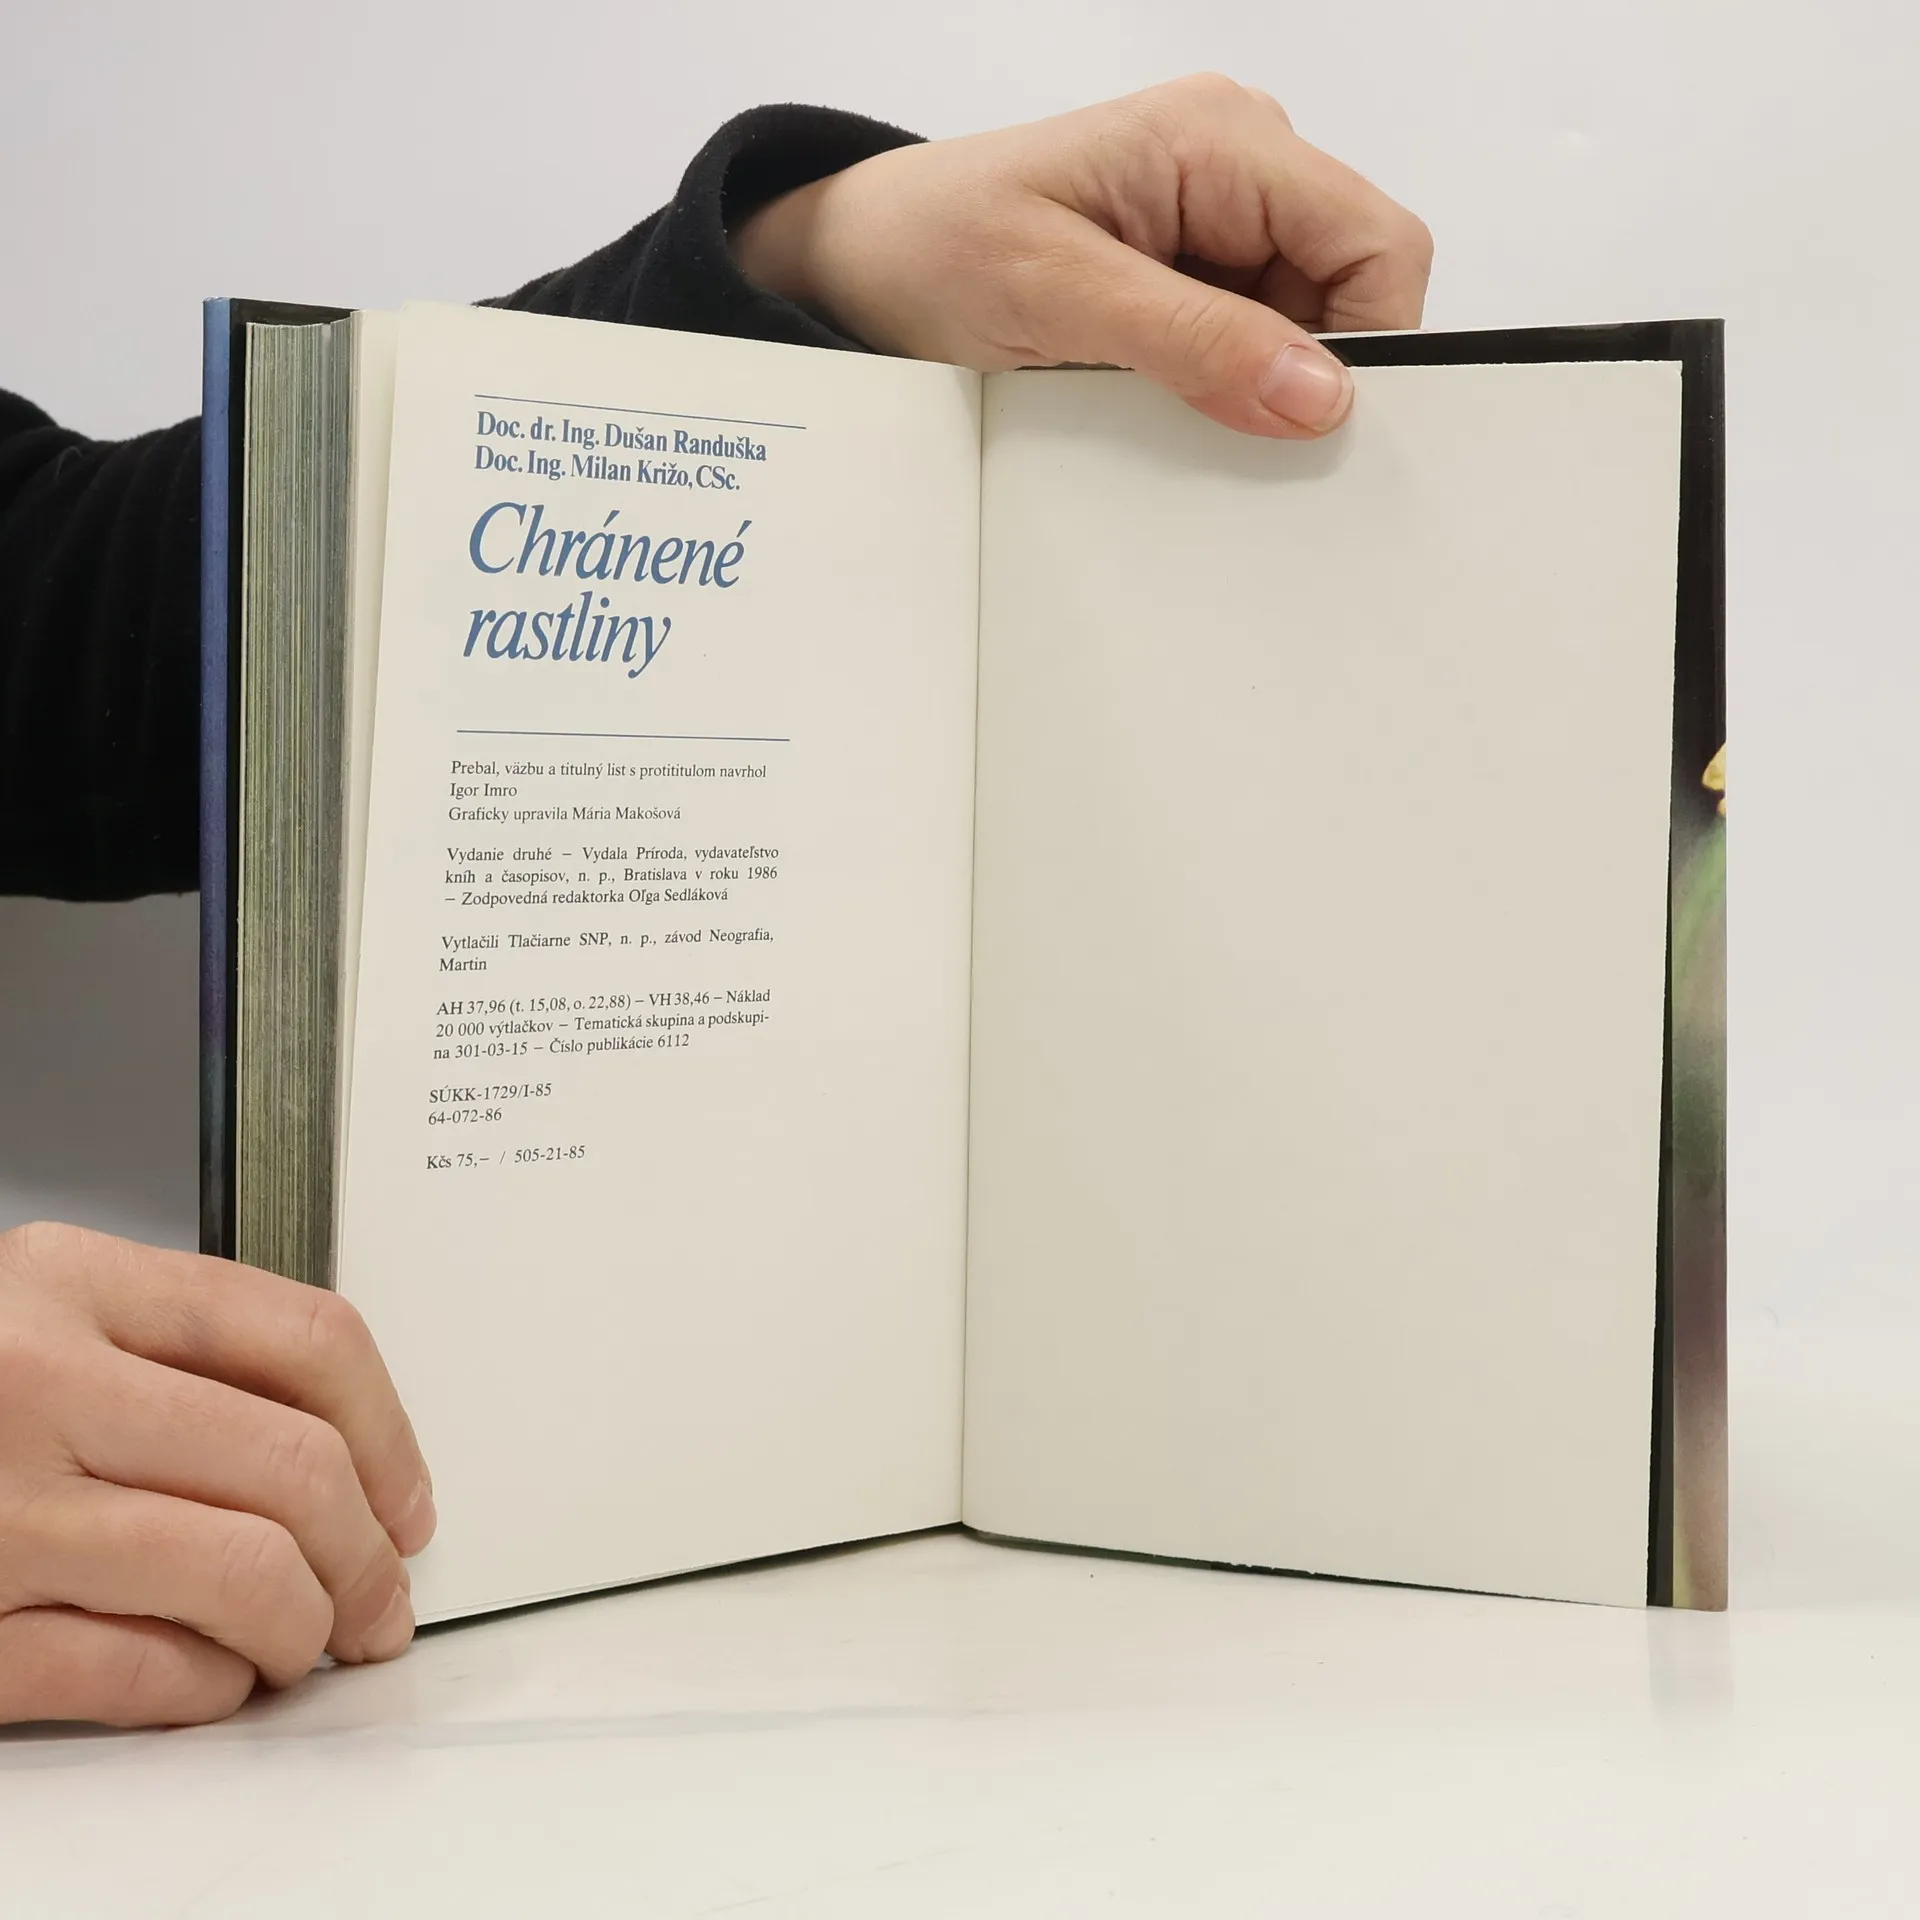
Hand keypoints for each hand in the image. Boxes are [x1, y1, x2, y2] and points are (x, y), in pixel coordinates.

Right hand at [0, 1222, 433, 1727]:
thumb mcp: (41, 1313)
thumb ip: (177, 1352)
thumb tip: (353, 1451)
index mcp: (68, 1283)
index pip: (307, 1338)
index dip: (392, 1433)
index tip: (411, 1499)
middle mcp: (31, 1384)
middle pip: (294, 1466)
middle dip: (370, 1555)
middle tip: (382, 1598)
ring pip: (237, 1573)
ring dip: (304, 1627)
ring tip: (305, 1641)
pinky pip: (133, 1670)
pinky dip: (205, 1687)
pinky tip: (213, 1677)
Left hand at [736, 74, 1432, 439]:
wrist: (856, 263)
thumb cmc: (930, 247)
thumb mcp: (1055, 297)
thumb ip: (1194, 341)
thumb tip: (1319, 394)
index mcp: (1222, 139)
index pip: (1377, 242)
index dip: (1370, 342)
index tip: (1308, 426)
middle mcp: (1237, 166)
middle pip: (1350, 287)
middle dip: (1305, 371)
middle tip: (1220, 429)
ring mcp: (1214, 221)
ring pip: (1304, 327)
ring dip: (1253, 385)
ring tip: (1157, 401)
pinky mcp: (1185, 273)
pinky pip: (1248, 344)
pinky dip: (1219, 388)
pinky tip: (1153, 397)